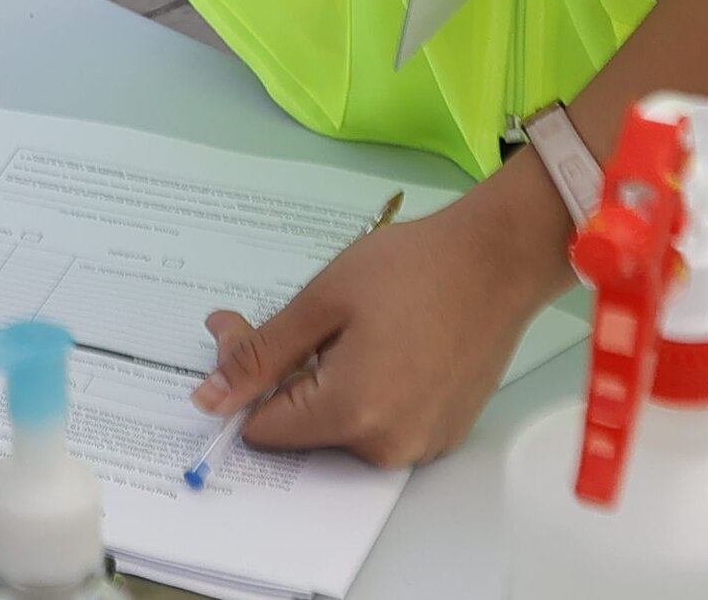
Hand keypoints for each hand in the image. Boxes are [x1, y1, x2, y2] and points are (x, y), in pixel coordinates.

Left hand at [193, 157, 577, 469]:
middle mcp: (387, 448)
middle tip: (301, 320)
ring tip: (352, 328)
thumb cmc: (411, 268)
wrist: (497, 260)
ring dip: (328, 386)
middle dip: (286, 379)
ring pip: (340, 429)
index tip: (245, 330)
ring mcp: (420, 446)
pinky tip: (384, 346)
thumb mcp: (321, 301)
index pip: (263, 429)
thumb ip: (262, 356)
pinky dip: (367, 393)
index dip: (245, 380)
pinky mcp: (441, 435)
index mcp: (352, 414)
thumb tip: (210, 399)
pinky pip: (380, 426)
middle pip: (302, 432)